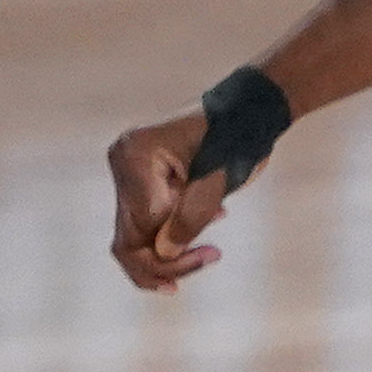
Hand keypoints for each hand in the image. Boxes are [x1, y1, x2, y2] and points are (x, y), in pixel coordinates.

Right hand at [104, 107, 236, 291]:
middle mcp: (123, 164)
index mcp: (133, 158)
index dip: (170, 257)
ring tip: (210, 249)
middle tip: (208, 260)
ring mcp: (131, 171)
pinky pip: (150, 218)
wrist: (248, 110)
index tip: (212, 255)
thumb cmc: (236, 137)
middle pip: (129, 236)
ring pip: (138, 232)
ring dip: (172, 248)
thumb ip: (190, 219)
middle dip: (166, 261)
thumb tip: (165, 254)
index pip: (137, 232)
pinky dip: (174, 231)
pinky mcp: (146, 179)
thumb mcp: (216, 183)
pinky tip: (212, 218)